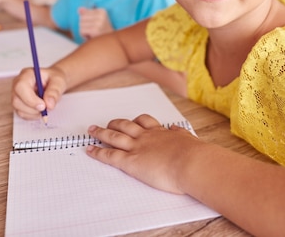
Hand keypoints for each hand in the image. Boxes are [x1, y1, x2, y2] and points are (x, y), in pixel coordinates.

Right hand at [11, 65, 67, 118]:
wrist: (53, 82)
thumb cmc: (53, 79)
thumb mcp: (58, 81)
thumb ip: (54, 91)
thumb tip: (49, 104)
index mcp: (26, 75)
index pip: (20, 87)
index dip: (30, 99)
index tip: (43, 106)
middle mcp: (18, 84)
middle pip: (16, 100)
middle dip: (33, 108)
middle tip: (46, 109)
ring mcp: (16, 95)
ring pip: (19, 109)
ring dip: (34, 113)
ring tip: (45, 108)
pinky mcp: (18, 104)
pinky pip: (22, 114)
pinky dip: (33, 116)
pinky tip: (41, 110)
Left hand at [78, 7, 112, 39]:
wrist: (110, 44)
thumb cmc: (102, 33)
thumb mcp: (96, 20)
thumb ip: (87, 13)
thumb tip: (79, 9)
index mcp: (102, 11)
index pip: (84, 13)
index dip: (87, 21)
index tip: (95, 26)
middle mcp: (101, 16)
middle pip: (81, 18)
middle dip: (85, 26)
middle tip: (93, 31)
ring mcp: (99, 23)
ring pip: (81, 25)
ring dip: (84, 31)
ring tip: (92, 34)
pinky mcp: (95, 30)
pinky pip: (81, 31)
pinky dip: (84, 36)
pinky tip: (91, 37)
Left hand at [86, 114, 201, 193]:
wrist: (191, 162)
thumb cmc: (194, 155)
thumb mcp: (189, 140)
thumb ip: (181, 134)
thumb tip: (177, 129)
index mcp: (161, 133)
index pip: (145, 123)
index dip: (135, 122)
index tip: (130, 121)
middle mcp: (146, 137)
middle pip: (125, 125)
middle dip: (114, 124)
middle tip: (107, 123)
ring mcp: (137, 147)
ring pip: (114, 136)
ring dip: (101, 133)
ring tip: (91, 131)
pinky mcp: (131, 162)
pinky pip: (110, 155)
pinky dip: (98, 152)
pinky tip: (89, 150)